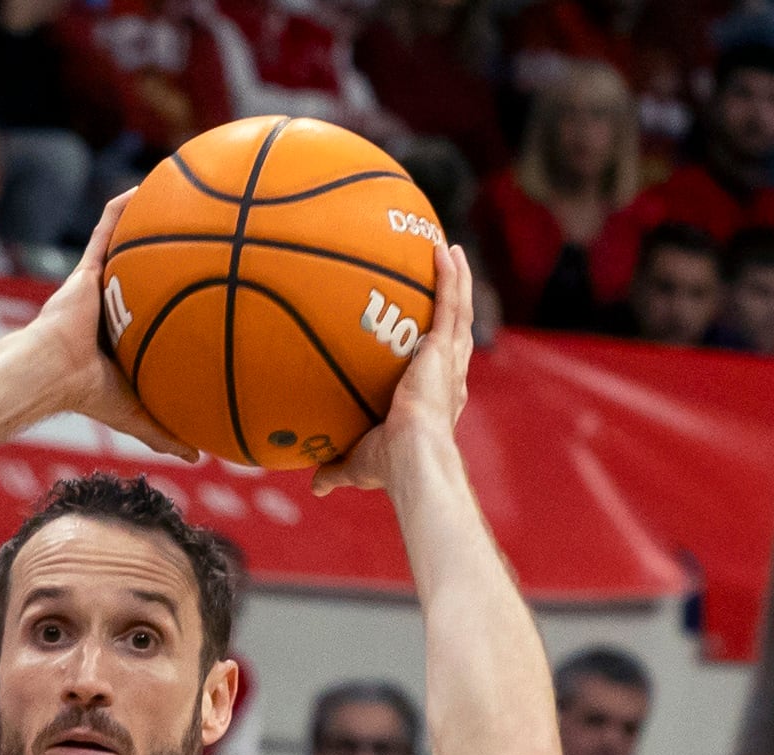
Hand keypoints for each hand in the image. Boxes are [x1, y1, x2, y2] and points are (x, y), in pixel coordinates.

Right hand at [24, 193, 199, 462]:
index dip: (177, 298)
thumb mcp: (137, 414)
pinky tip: (145, 185)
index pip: (155, 311)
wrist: (49, 374)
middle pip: (147, 271)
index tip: (210, 286)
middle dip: (171, 253)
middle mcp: (114, 304)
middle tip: (207, 232)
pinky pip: (107, 230)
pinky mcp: (87, 269)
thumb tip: (201, 458)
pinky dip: (123, 208)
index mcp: (125, 333)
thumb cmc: (87, 395)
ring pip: (129, 245)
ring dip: (149, 218)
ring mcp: (99, 284)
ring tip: (178, 193)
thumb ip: (166, 431)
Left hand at [313, 241, 470, 498]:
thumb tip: (315, 485)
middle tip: (446, 276)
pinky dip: (450, 276)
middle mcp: (448, 376)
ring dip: (456, 279)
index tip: (428, 334)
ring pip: (458, 310)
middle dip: (452, 303)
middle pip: (454, 330)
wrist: (411, 459)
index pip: (438, 367)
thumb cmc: (389, 467)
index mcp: (434, 398)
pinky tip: (445, 250)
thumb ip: (337, 469)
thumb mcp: (357, 464)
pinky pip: (450, 304)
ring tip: (450, 250)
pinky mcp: (445, 350)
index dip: (437, 349)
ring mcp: (449, 361)